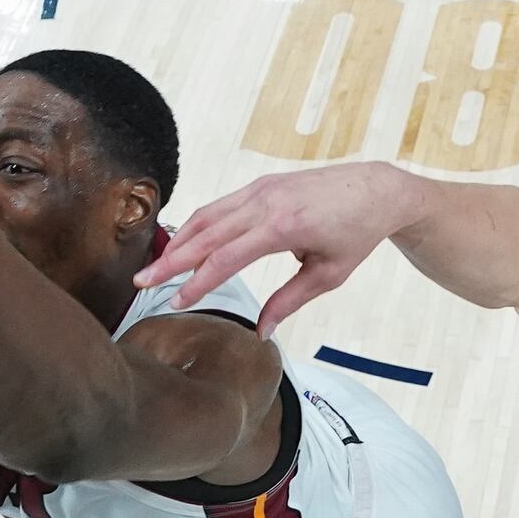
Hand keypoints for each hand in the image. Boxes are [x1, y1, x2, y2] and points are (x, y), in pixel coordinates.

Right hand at [135, 161, 413, 334]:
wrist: (376, 189)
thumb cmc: (356, 233)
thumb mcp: (328, 275)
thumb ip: (289, 301)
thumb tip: (261, 332)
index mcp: (283, 227)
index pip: (226, 258)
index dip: (197, 282)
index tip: (175, 302)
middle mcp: (266, 203)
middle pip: (206, 235)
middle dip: (171, 261)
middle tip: (141, 283)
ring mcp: (261, 190)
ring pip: (208, 216)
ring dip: (178, 241)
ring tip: (154, 266)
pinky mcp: (261, 185)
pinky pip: (221, 206)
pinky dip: (197, 224)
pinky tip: (183, 243)